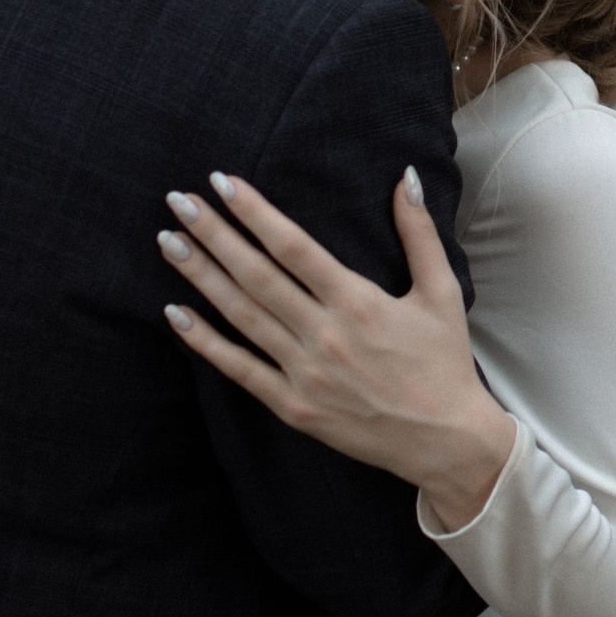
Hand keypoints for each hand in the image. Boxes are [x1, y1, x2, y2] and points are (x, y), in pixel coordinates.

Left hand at [158, 167, 516, 530]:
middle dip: (213, 235)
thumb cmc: (444, 362)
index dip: (254, 212)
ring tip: (168, 241)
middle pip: (256, 275)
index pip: (293, 246)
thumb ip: (419, 232)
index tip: (222, 183)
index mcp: (358, 302)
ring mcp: (305, 373)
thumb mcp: (442, 292)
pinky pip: (240, 370)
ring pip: (241, 316)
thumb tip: (407, 176)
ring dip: (201, 276)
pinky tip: (176, 313)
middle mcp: (325, 335)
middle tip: (179, 201)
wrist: (446, 441)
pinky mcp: (294, 406)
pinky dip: (205, 343)